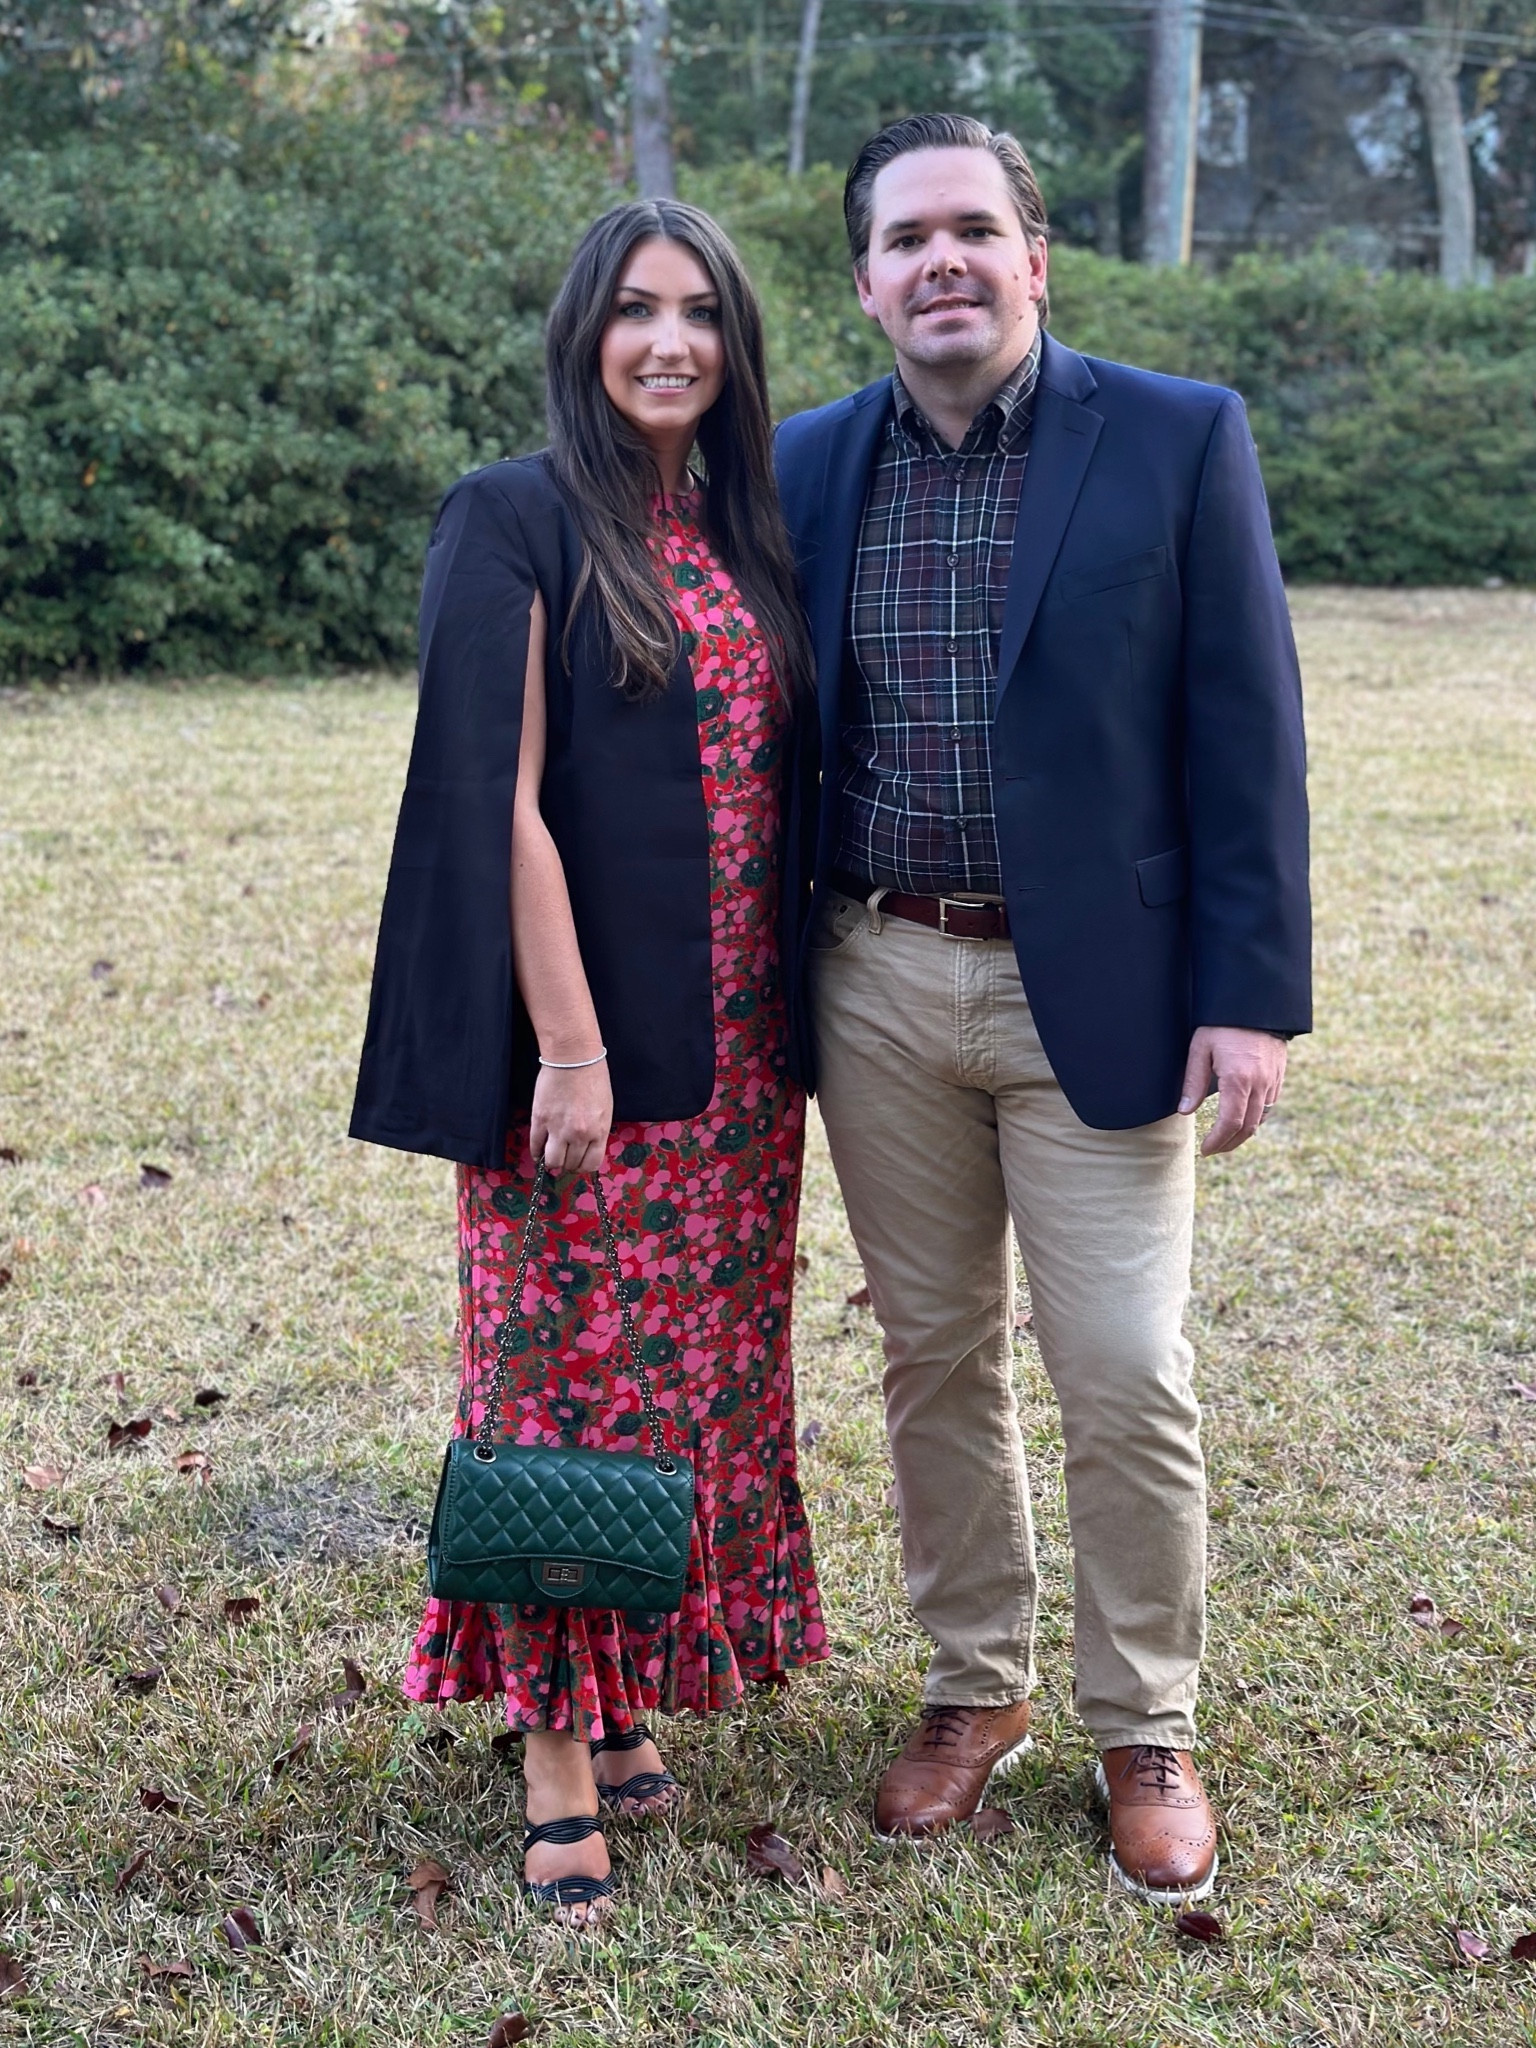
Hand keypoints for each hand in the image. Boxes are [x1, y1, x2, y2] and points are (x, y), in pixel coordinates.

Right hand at [529, 1059, 612, 1175]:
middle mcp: (579, 1134)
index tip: (578, 1163)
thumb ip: (597, 1131)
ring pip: (552, 1161)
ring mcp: (558, 1128)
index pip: (590, 1164)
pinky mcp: (540, 1119)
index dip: (583, 1166)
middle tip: (564, 1157)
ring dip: (551, 1162)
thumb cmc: (593, 1078)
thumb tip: (587, 1147)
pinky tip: (538, 1151)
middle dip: (567, 1164)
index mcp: (599, 1131)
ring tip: (551, 1155)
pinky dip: (536, 1152)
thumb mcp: (605, 1108)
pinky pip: (536, 1145)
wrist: (574, 1057)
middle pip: (570, 1164)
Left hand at [1177, 1027, 1286, 1155]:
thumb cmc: (1222, 1023)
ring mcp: (1273, 1081)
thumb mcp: (1200, 1048)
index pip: (1230, 1123)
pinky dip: (1256, 1119)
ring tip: (1225, 1139)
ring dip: (1244, 1134)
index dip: (1217, 1141)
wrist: (1257, 1003)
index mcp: (1239, 1079)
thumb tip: (1185, 1111)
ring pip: (1261, 1119)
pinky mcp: (1279, 1075)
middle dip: (1229, 1143)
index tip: (1205, 1149)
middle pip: (1248, 1128)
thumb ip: (1193, 1082)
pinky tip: (1243, 1120)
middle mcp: (1260, 1084)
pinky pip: (1270, 1106)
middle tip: (1213, 1149)